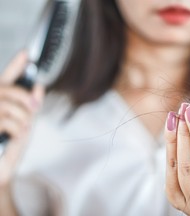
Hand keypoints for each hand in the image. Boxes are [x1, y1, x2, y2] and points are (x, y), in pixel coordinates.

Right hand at [0, 51, 43, 184]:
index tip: (26, 52)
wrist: (1, 170)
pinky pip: (5, 119)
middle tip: (34, 108)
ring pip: (8, 104)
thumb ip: (31, 105)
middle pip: (8, 89)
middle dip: (25, 98)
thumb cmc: (12, 147)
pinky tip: (15, 135)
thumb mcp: (27, 124)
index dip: (16, 65)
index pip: (7, 78)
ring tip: (23, 129)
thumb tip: (39, 85)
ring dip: (22, 117)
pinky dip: (16, 128)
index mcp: (1, 102)